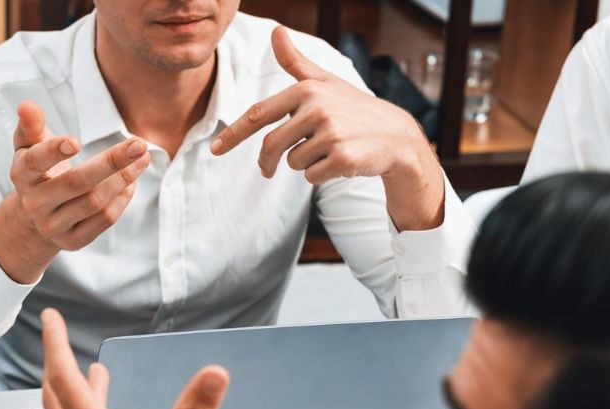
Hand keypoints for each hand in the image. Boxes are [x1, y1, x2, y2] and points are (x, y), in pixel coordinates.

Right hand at [0, 101, 152, 283]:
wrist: (36, 216)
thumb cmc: (38, 170)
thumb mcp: (30, 146)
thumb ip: (31, 125)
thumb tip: (27, 105)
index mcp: (22, 176)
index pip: (34, 163)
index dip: (53, 152)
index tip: (75, 141)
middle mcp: (35, 204)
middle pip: (76, 183)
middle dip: (111, 163)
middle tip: (138, 145)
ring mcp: (53, 226)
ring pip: (95, 202)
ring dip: (123, 179)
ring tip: (141, 159)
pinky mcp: (73, 241)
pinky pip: (104, 220)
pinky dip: (122, 198)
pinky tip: (131, 181)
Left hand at [210, 26, 444, 230]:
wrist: (394, 135)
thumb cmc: (354, 108)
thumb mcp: (325, 82)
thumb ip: (296, 62)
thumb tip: (276, 31)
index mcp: (306, 90)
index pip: (259, 114)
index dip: (233, 134)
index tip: (215, 150)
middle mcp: (317, 108)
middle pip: (271, 145)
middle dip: (267, 162)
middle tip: (268, 171)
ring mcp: (330, 133)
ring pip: (292, 162)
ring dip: (304, 163)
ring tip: (327, 150)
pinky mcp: (342, 158)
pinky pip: (311, 176)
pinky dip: (320, 174)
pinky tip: (339, 161)